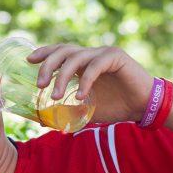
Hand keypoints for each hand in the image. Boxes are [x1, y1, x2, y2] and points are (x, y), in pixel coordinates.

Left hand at [27, 44, 153, 124]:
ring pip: (76, 57)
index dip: (44, 52)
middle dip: (48, 65)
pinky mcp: (116, 57)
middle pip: (63, 51)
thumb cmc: (116, 106)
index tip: (28, 60)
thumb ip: (66, 111)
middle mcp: (91, 54)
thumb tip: (42, 122)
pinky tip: (81, 96)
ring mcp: (103, 54)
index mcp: (83, 62)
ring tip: (57, 96)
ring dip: (63, 76)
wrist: (143, 106)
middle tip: (39, 85)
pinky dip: (85, 81)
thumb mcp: (85, 111)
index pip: (59, 50)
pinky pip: (95, 66)